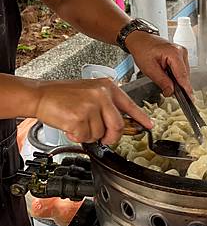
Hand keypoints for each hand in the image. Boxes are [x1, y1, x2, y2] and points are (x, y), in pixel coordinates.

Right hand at [32, 78, 152, 143]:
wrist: (39, 95)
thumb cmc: (63, 95)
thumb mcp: (90, 92)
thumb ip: (107, 105)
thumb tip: (122, 123)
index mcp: (107, 87)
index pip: (130, 105)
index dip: (141, 118)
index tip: (149, 126)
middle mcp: (101, 95)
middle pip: (118, 126)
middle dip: (111, 137)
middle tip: (103, 138)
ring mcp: (91, 105)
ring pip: (100, 133)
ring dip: (89, 135)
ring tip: (78, 124)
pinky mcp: (79, 117)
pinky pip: (85, 137)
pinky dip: (77, 137)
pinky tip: (70, 127)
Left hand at [125, 31, 191, 96]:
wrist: (140, 39)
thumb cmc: (142, 49)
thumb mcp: (149, 69)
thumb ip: (162, 81)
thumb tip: (171, 92)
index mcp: (175, 54)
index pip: (183, 75)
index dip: (186, 89)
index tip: (190, 99)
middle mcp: (182, 52)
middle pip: (185, 75)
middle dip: (178, 85)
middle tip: (167, 90)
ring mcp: (182, 53)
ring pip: (184, 73)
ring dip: (176, 79)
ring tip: (163, 76)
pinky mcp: (181, 55)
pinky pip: (181, 69)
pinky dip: (175, 74)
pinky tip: (166, 72)